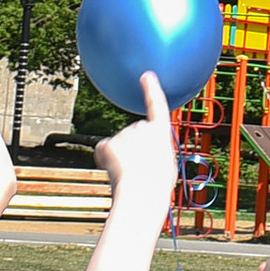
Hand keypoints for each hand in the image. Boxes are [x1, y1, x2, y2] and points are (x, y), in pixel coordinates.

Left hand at [95, 74, 178, 198]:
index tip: (146, 76)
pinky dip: (105, 159)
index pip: (156, 105)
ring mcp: (125, 133)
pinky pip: (103, 150)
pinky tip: (113, 170)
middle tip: (138, 167)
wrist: (143, 194)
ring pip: (118, 144)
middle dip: (132, 147)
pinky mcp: (109, 142)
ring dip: (120, 156)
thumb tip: (146, 153)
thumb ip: (156, 150)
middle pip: (133, 134)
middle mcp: (143, 127)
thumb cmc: (157, 186)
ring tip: (129, 173)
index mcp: (161, 132)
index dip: (151, 89)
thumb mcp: (166, 164)